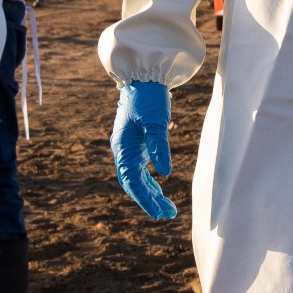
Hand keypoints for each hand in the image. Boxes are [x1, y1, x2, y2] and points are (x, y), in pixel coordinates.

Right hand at [112, 81, 177, 218]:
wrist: (143, 77)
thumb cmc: (149, 98)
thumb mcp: (156, 121)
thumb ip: (160, 147)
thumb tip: (165, 174)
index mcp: (123, 148)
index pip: (132, 181)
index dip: (145, 199)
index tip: (159, 214)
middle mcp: (123, 151)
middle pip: (134, 184)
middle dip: (150, 201)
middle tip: (168, 214)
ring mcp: (129, 148)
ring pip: (138, 178)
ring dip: (152, 193)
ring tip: (168, 209)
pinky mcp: (136, 144)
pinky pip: (141, 169)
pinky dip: (150, 181)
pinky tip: (160, 190)